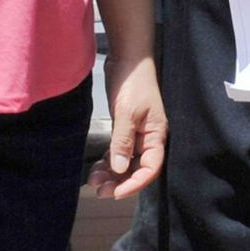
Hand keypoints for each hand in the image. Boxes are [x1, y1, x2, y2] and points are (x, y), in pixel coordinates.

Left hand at [90, 54, 167, 196]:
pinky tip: (95, 170)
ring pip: (125, 163)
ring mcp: (135, 135)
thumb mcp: (127, 112)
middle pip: (136, 169)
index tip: (117, 193)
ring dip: (111, 175)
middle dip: (119, 183)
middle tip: (100, 191)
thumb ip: (123, 141)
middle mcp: (147, 139)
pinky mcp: (124, 129)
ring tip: (94, 183)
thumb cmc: (134, 81)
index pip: (150, 168)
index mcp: (156, 136)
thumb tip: (120, 169)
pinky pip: (117, 152)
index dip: (135, 184)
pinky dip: (107, 162)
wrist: (128, 58)